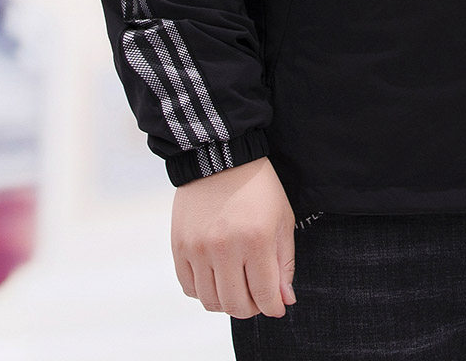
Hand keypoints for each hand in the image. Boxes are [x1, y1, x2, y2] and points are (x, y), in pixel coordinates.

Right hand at [171, 155, 297, 318]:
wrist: (220, 157)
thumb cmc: (258, 188)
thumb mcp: (282, 219)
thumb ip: (285, 262)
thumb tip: (284, 301)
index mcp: (256, 240)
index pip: (265, 295)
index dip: (273, 307)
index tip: (276, 305)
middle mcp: (226, 247)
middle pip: (236, 306)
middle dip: (251, 308)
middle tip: (257, 297)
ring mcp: (199, 249)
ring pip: (211, 302)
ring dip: (226, 303)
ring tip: (236, 287)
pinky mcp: (180, 246)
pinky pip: (189, 288)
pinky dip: (204, 291)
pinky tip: (216, 277)